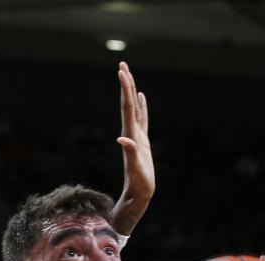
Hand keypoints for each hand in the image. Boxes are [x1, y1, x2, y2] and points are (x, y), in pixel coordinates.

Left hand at [112, 61, 153, 236]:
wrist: (139, 193)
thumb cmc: (139, 183)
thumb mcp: (136, 169)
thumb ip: (131, 153)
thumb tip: (122, 139)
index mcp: (130, 135)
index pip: (127, 107)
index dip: (125, 89)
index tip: (122, 71)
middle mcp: (131, 132)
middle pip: (128, 103)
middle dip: (125, 83)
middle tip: (122, 64)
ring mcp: (137, 135)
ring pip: (134, 107)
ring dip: (130, 90)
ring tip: (128, 73)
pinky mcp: (142, 141)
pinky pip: (142, 118)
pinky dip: (141, 106)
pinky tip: (141, 96)